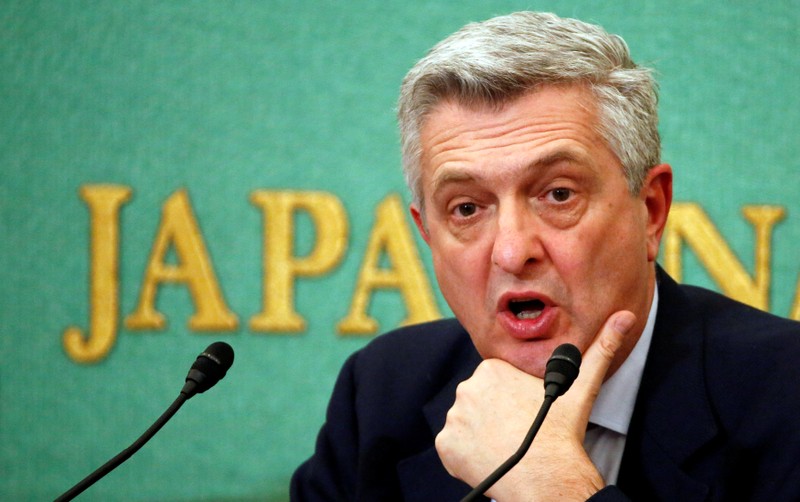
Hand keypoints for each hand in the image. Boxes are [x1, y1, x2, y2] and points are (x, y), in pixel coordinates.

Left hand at [436, 311, 635, 500]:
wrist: (545, 475)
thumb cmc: (560, 431)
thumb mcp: (580, 386)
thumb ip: (601, 349)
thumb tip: (626, 316)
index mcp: (491, 369)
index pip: (495, 384)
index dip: (511, 400)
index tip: (524, 414)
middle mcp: (466, 388)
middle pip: (479, 402)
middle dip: (494, 415)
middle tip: (516, 431)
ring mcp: (453, 418)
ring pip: (466, 424)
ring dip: (481, 434)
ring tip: (505, 445)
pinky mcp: (446, 445)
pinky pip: (453, 447)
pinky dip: (466, 454)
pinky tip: (488, 458)